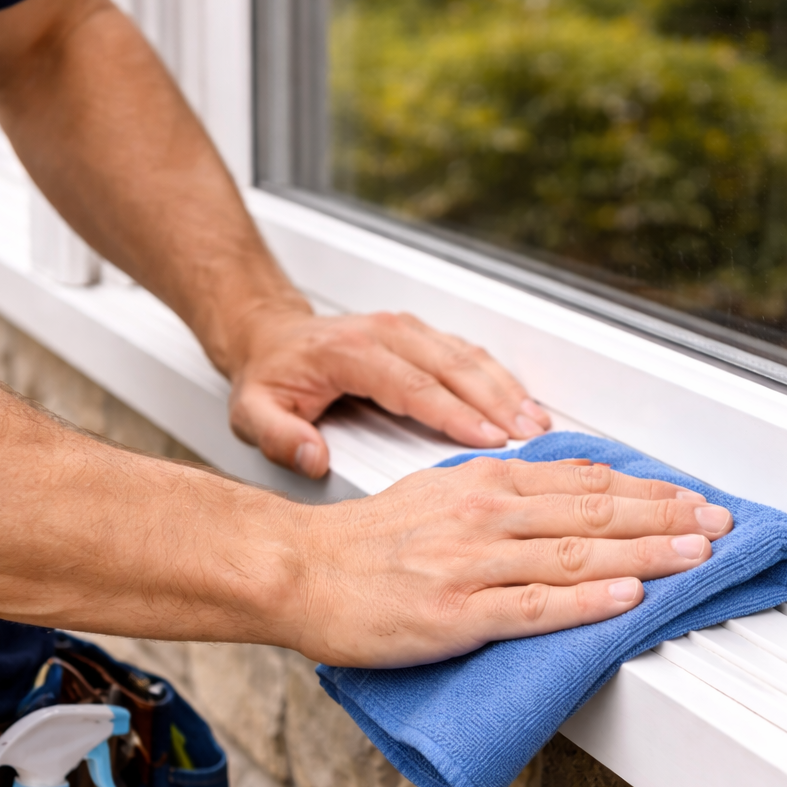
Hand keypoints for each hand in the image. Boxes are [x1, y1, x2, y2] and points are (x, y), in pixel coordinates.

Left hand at [227, 307, 551, 476]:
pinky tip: (521, 403)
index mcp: (350, 351)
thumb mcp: (251, 412)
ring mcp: (407, 329)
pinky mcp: (422, 335)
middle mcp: (386, 332)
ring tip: (536, 422)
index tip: (486, 439)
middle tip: (528, 435)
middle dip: (496, 401)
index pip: (412, 385)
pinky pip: (468, 353)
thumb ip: (278, 437)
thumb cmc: (269, 377)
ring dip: (506, 388)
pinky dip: (499, 378)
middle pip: (453, 366)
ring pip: (468, 356)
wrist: (271, 336)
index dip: (453, 412)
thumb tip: (312, 457)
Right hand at [290, 457, 733, 664]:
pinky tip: (629, 601)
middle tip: (720, 523)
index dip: (648, 491)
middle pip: (594, 513)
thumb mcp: (442, 491)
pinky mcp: (456, 613)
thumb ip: (503, 492)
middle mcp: (486, 515)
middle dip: (667, 518)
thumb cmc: (368, 540)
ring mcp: (473, 564)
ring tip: (698, 556)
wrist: (299, 570)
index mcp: (485, 483)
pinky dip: (588, 603)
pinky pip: (534, 607)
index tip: (693, 498)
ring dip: (647, 554)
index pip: (584, 482)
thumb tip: (564, 491)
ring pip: (577, 555)